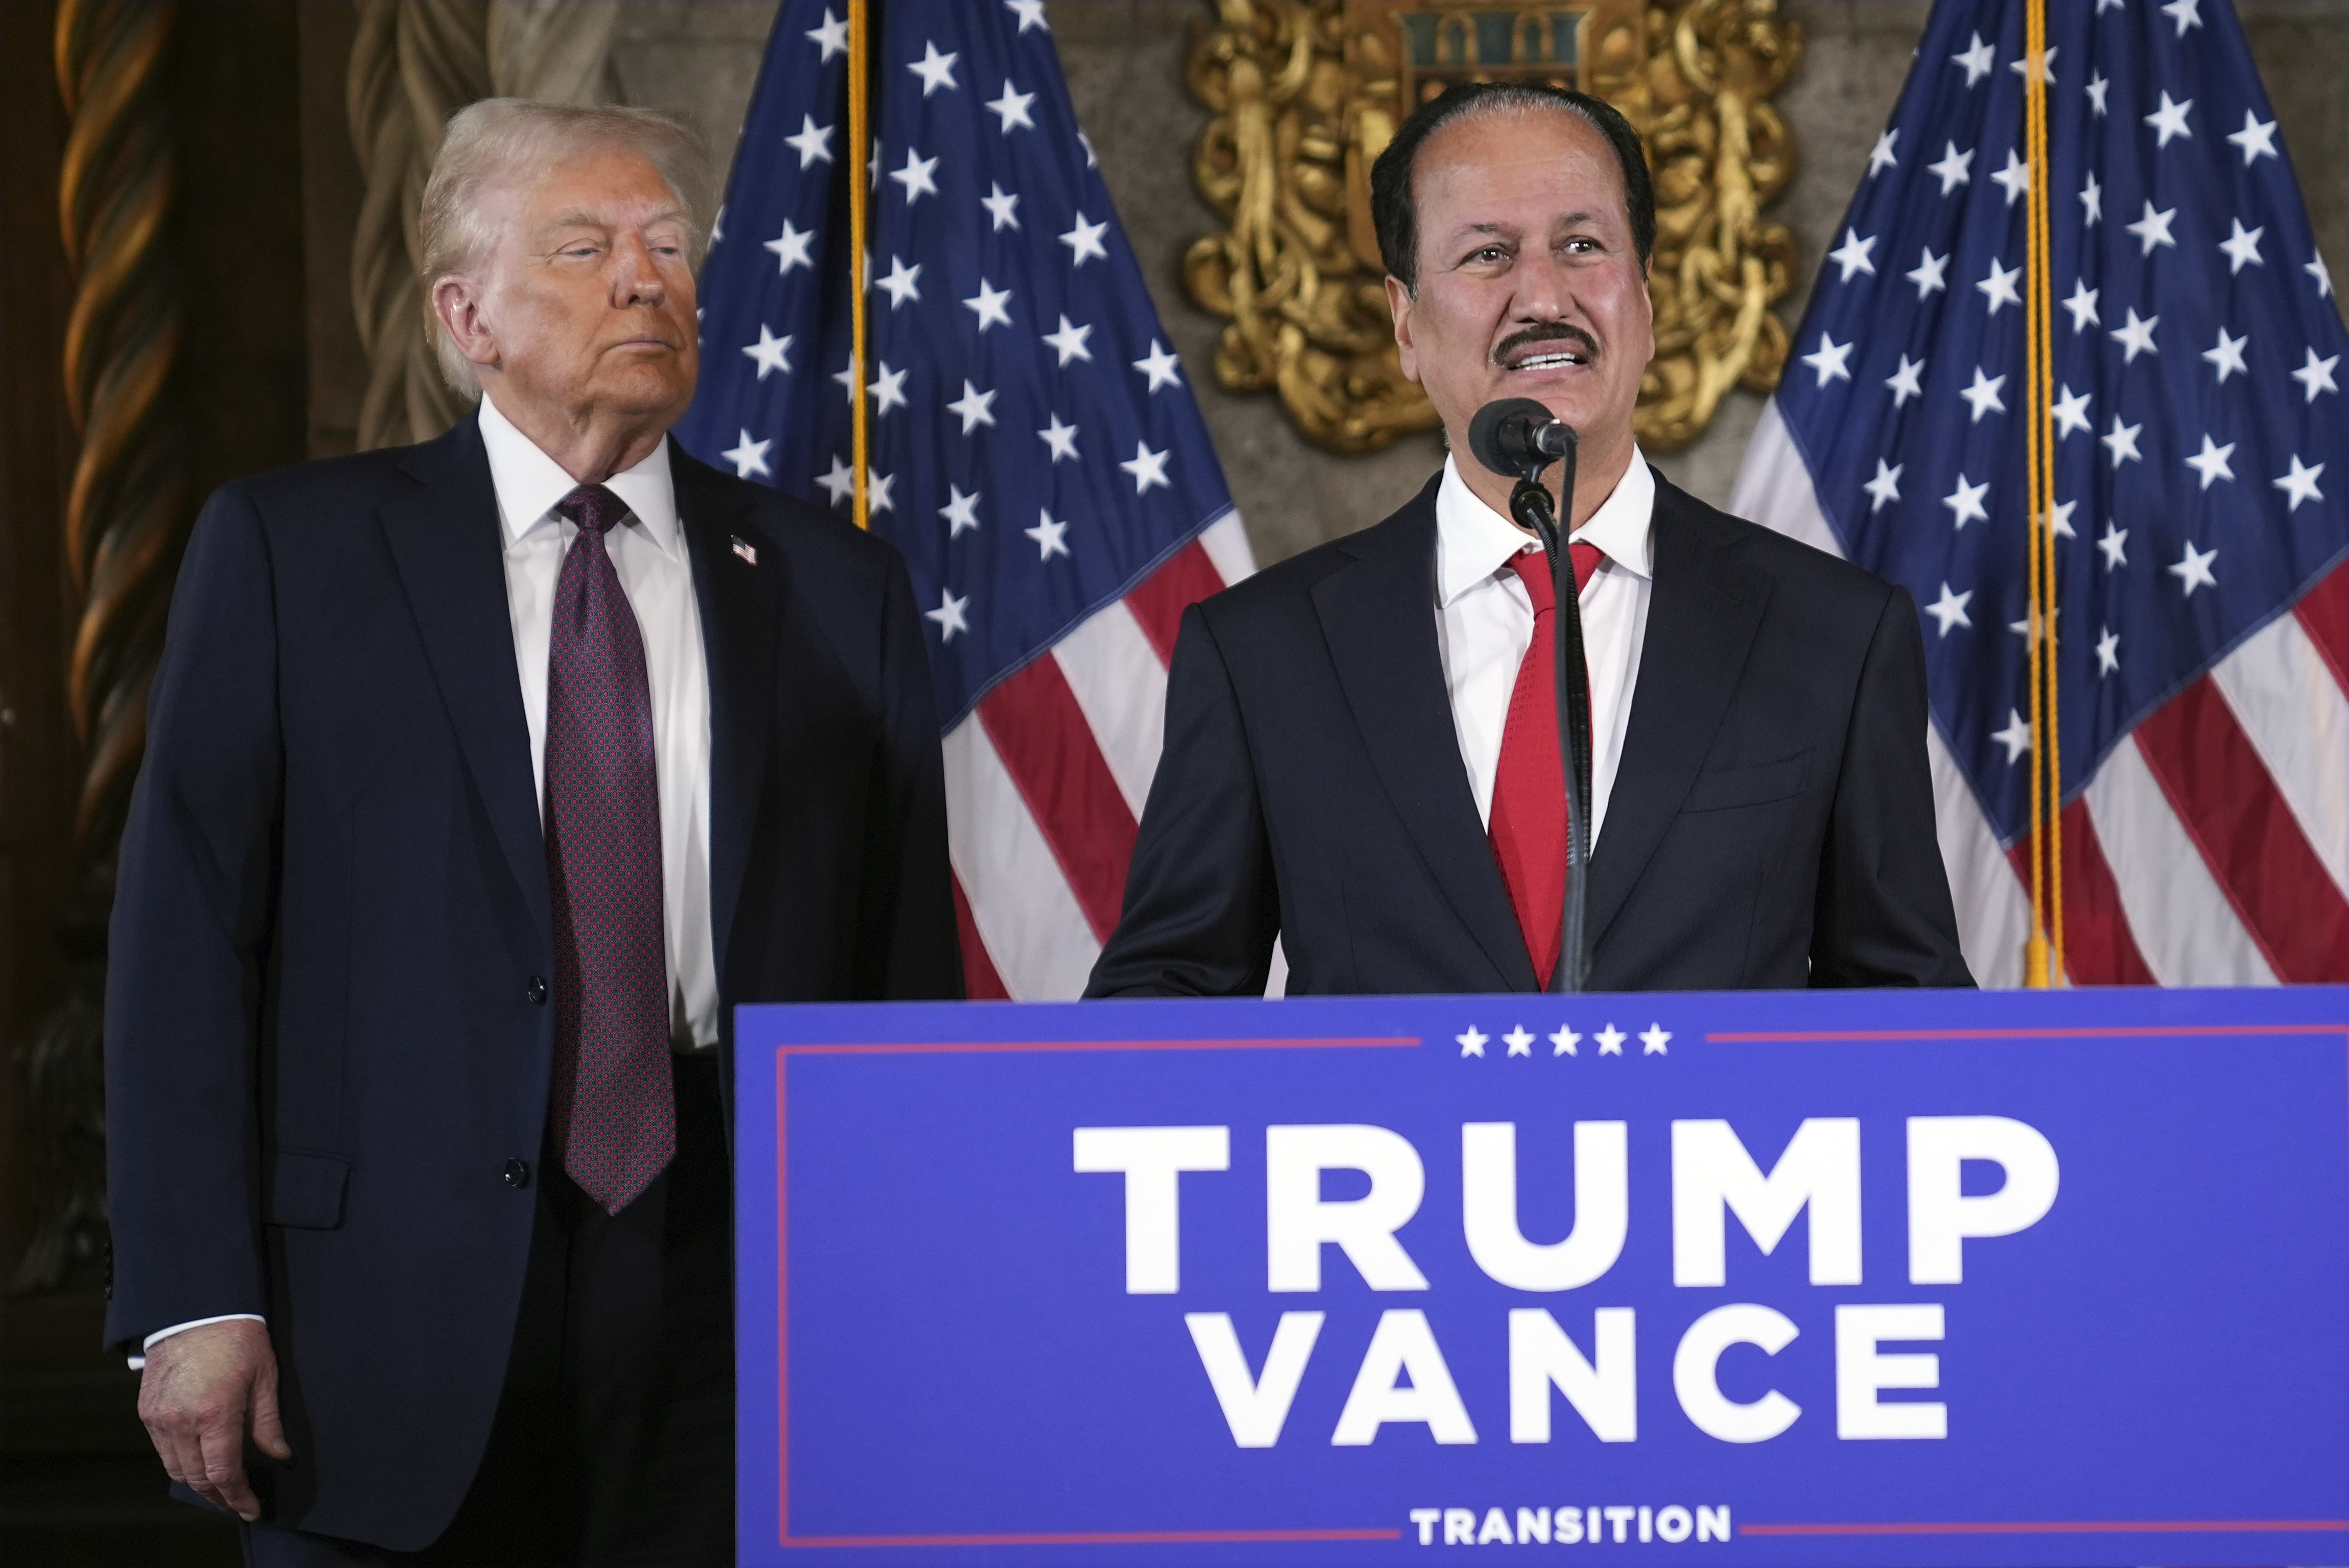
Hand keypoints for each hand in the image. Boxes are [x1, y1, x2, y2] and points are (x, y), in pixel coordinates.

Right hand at [136, 1318, 292, 1520]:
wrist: (195, 1309)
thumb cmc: (237, 1337)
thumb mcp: (265, 1376)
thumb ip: (268, 1422)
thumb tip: (279, 1455)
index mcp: (214, 1413)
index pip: (224, 1472)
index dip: (239, 1496)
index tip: (251, 1508)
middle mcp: (181, 1421)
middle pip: (197, 1477)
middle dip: (219, 1496)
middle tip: (237, 1504)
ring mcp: (159, 1418)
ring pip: (175, 1469)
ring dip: (198, 1484)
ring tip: (220, 1490)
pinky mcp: (147, 1411)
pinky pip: (162, 1450)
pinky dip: (180, 1463)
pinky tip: (198, 1462)